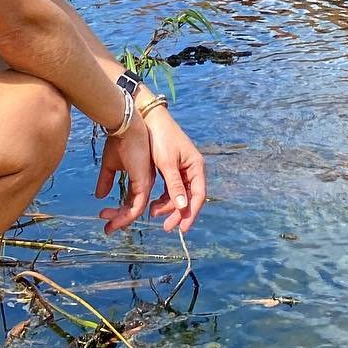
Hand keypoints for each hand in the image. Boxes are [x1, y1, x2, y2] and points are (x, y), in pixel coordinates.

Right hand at [94, 114, 154, 235]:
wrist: (125, 126)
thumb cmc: (119, 141)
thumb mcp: (110, 164)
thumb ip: (106, 180)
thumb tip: (99, 196)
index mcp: (139, 178)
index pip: (130, 200)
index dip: (119, 211)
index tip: (104, 216)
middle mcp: (144, 183)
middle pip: (132, 208)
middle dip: (119, 219)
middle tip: (106, 228)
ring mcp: (145, 184)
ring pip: (135, 211)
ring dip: (121, 220)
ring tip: (107, 226)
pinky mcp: (144, 183)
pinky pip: (136, 207)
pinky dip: (125, 216)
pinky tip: (114, 220)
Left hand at [142, 107, 207, 234]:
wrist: (149, 118)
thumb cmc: (160, 139)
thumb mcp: (167, 163)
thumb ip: (175, 185)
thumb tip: (183, 207)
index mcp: (196, 166)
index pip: (198, 196)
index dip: (191, 213)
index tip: (182, 229)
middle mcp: (192, 169)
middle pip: (189, 197)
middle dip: (178, 212)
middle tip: (166, 227)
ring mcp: (183, 168)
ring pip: (179, 194)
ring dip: (168, 205)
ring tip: (153, 211)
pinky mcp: (172, 168)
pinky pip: (171, 188)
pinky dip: (164, 197)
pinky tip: (154, 203)